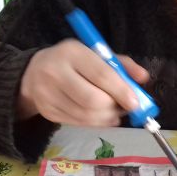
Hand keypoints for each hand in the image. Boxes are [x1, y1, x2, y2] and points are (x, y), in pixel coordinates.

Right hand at [18, 38, 149, 126]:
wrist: (33, 73)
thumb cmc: (73, 61)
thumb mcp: (95, 54)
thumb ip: (122, 64)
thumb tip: (143, 77)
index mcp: (72, 52)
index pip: (101, 74)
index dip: (121, 91)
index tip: (135, 102)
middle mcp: (56, 72)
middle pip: (93, 100)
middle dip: (114, 107)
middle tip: (124, 107)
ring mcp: (48, 94)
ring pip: (86, 115)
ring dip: (107, 118)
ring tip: (114, 111)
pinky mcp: (47, 111)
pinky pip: (78, 123)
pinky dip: (95, 123)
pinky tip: (101, 116)